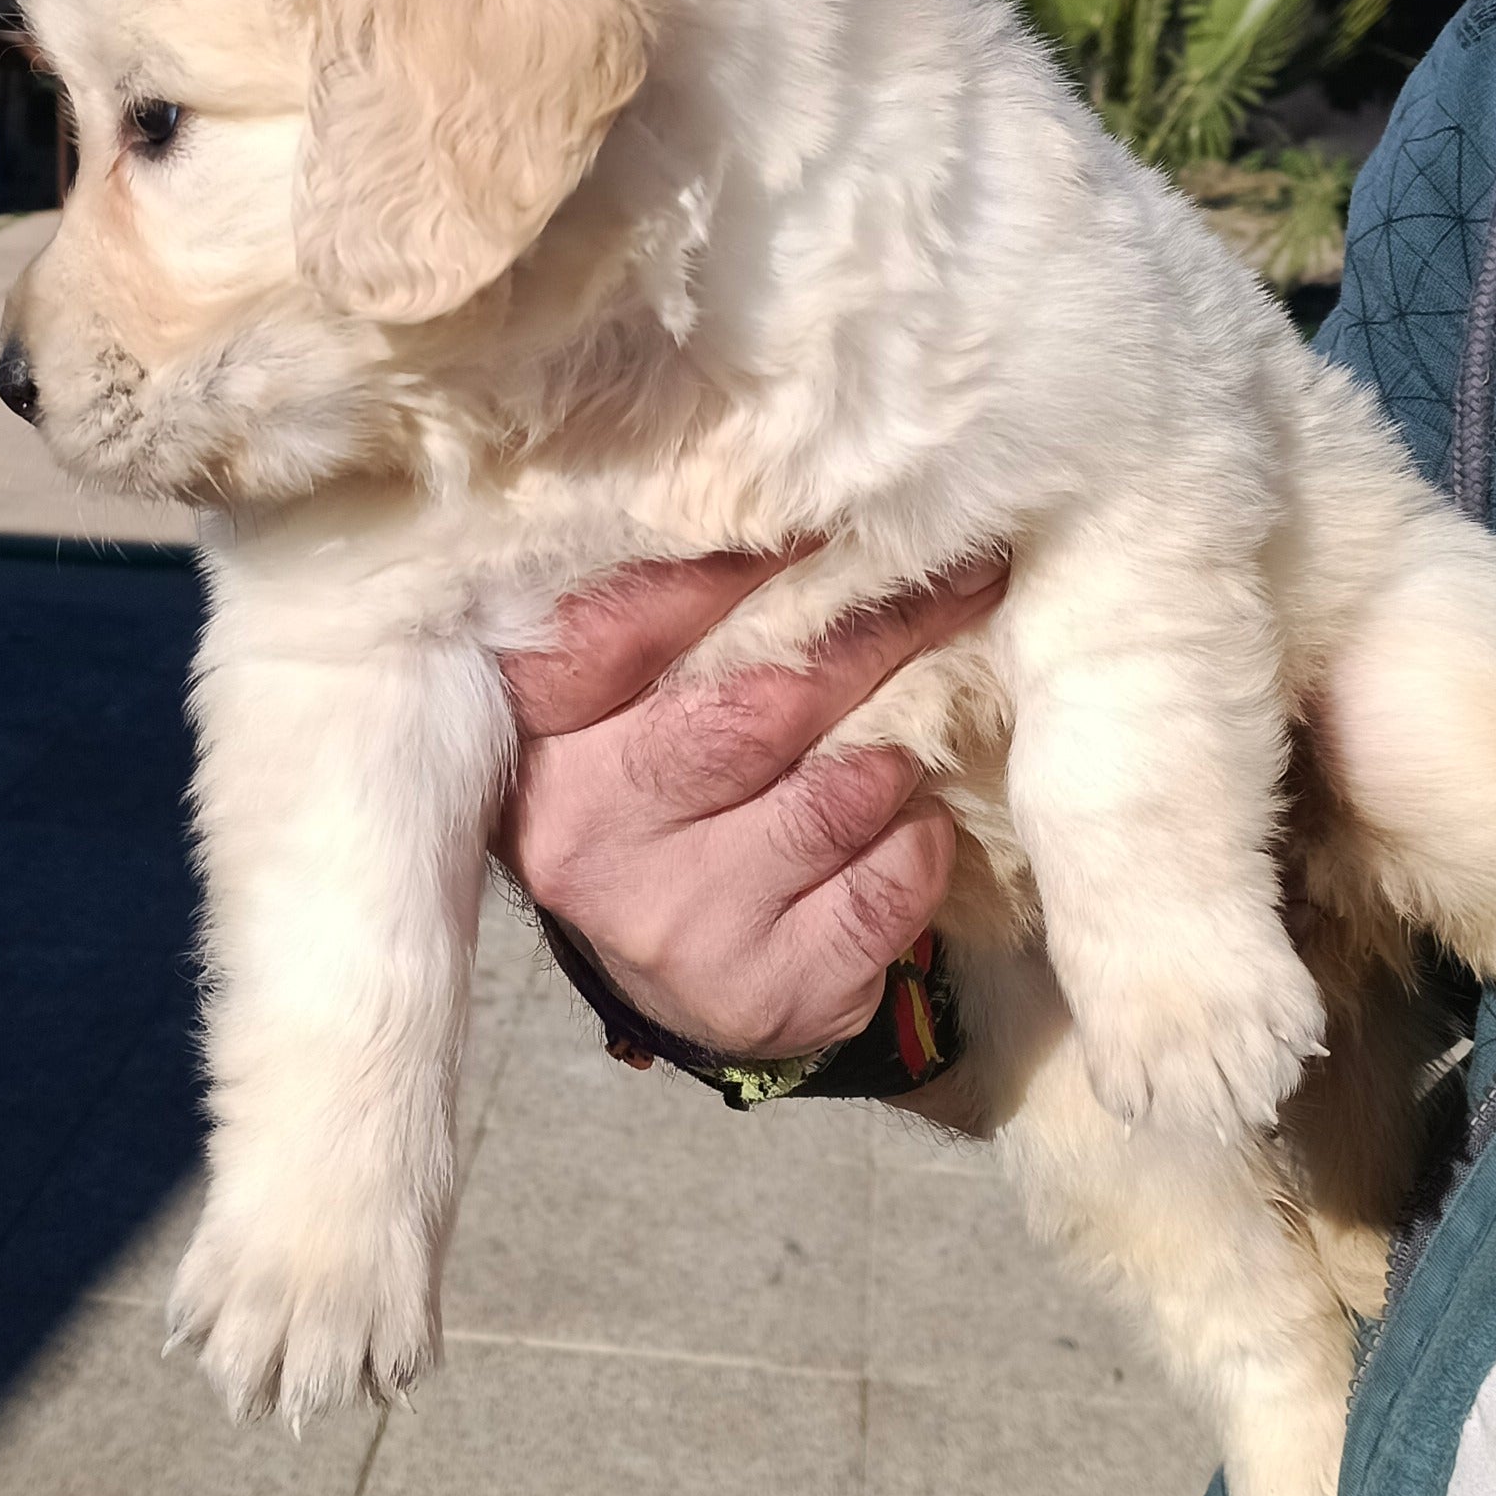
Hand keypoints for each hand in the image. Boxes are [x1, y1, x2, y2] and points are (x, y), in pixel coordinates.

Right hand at [495, 551, 1008, 1060]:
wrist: (675, 976)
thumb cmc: (663, 796)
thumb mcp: (626, 708)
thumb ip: (673, 623)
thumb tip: (801, 504)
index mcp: (539, 741)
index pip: (621, 628)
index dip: (728, 567)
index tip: (827, 515)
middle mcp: (588, 835)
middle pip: (753, 708)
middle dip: (872, 631)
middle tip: (956, 574)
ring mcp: (672, 923)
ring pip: (834, 797)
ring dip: (900, 744)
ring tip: (929, 709)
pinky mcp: (762, 991)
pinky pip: (886, 888)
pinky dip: (921, 839)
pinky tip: (913, 819)